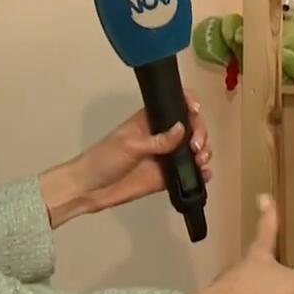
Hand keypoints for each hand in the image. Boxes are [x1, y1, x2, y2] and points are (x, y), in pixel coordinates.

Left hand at [41, 91, 212, 225]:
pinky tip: (204, 175)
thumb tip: (182, 129)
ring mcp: (166, 157)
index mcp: (150, 120)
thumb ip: (157, 140)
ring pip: (194, 150)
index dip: (189, 103)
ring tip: (200, 161)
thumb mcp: (129, 146)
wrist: (89, 190)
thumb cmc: (103, 159)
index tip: (196, 110)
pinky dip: (200, 173)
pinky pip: (189, 173)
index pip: (175, 105)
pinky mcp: (167, 177)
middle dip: (200, 133)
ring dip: (204, 152)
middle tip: (196, 147)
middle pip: (191, 127)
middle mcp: (162, 136)